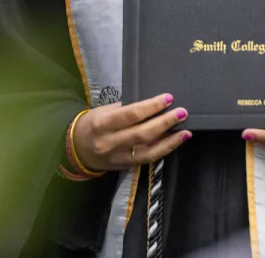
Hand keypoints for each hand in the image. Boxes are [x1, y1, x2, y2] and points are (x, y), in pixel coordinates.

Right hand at [72, 94, 189, 171]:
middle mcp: (110, 143)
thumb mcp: (105, 111)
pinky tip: (176, 141)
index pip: (130, 115)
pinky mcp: (127, 166)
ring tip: (185, 131)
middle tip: (182, 112)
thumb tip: (154, 103)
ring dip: (170, 141)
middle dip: (165, 122)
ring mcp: (119, 158)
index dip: (151, 106)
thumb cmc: (94, 124)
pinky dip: (165, 149)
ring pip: (148, 151)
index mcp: (102, 124)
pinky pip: (148, 159)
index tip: (168, 98)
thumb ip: (126, 108)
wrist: (78, 150)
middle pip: (142, 134)